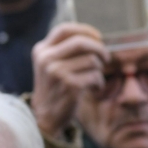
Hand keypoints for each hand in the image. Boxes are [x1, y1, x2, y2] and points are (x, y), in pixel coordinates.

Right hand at [29, 19, 105, 138]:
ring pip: (92, 60)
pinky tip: (93, 89)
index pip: (64, 29)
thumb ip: (66, 50)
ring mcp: (56, 72)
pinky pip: (95, 76)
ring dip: (99, 70)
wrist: (46, 118)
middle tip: (106, 58)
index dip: (85, 30)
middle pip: (81, 42)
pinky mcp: (69, 85)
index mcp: (41, 51)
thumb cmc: (56, 88)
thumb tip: (95, 37)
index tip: (98, 37)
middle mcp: (46, 59)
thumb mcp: (52, 65)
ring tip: (93, 79)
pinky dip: (99, 82)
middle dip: (99, 48)